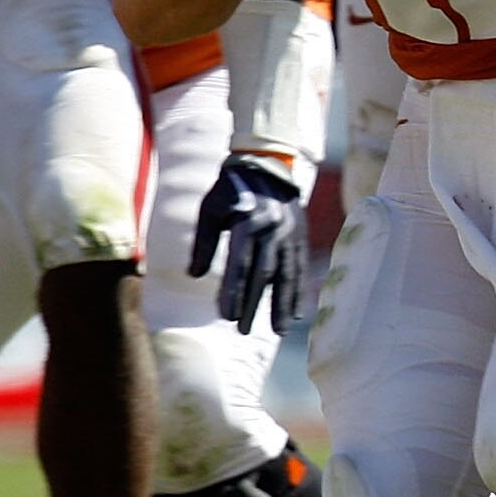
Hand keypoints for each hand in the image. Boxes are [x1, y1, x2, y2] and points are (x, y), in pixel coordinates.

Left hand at [189, 153, 306, 328]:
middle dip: (254, 305)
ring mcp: (290, 233)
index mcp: (247, 221)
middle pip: (263, 274)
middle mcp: (272, 228)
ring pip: (287, 273)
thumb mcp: (210, 209)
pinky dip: (300, 291)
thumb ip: (203, 242)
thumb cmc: (230, 190)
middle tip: (244, 331)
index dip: (234, 291)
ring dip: (283, 304)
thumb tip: (194, 275)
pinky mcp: (301, 236)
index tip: (227, 316)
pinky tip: (298, 312)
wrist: (266, 165)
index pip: (240, 264)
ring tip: (280, 330)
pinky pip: (301, 267)